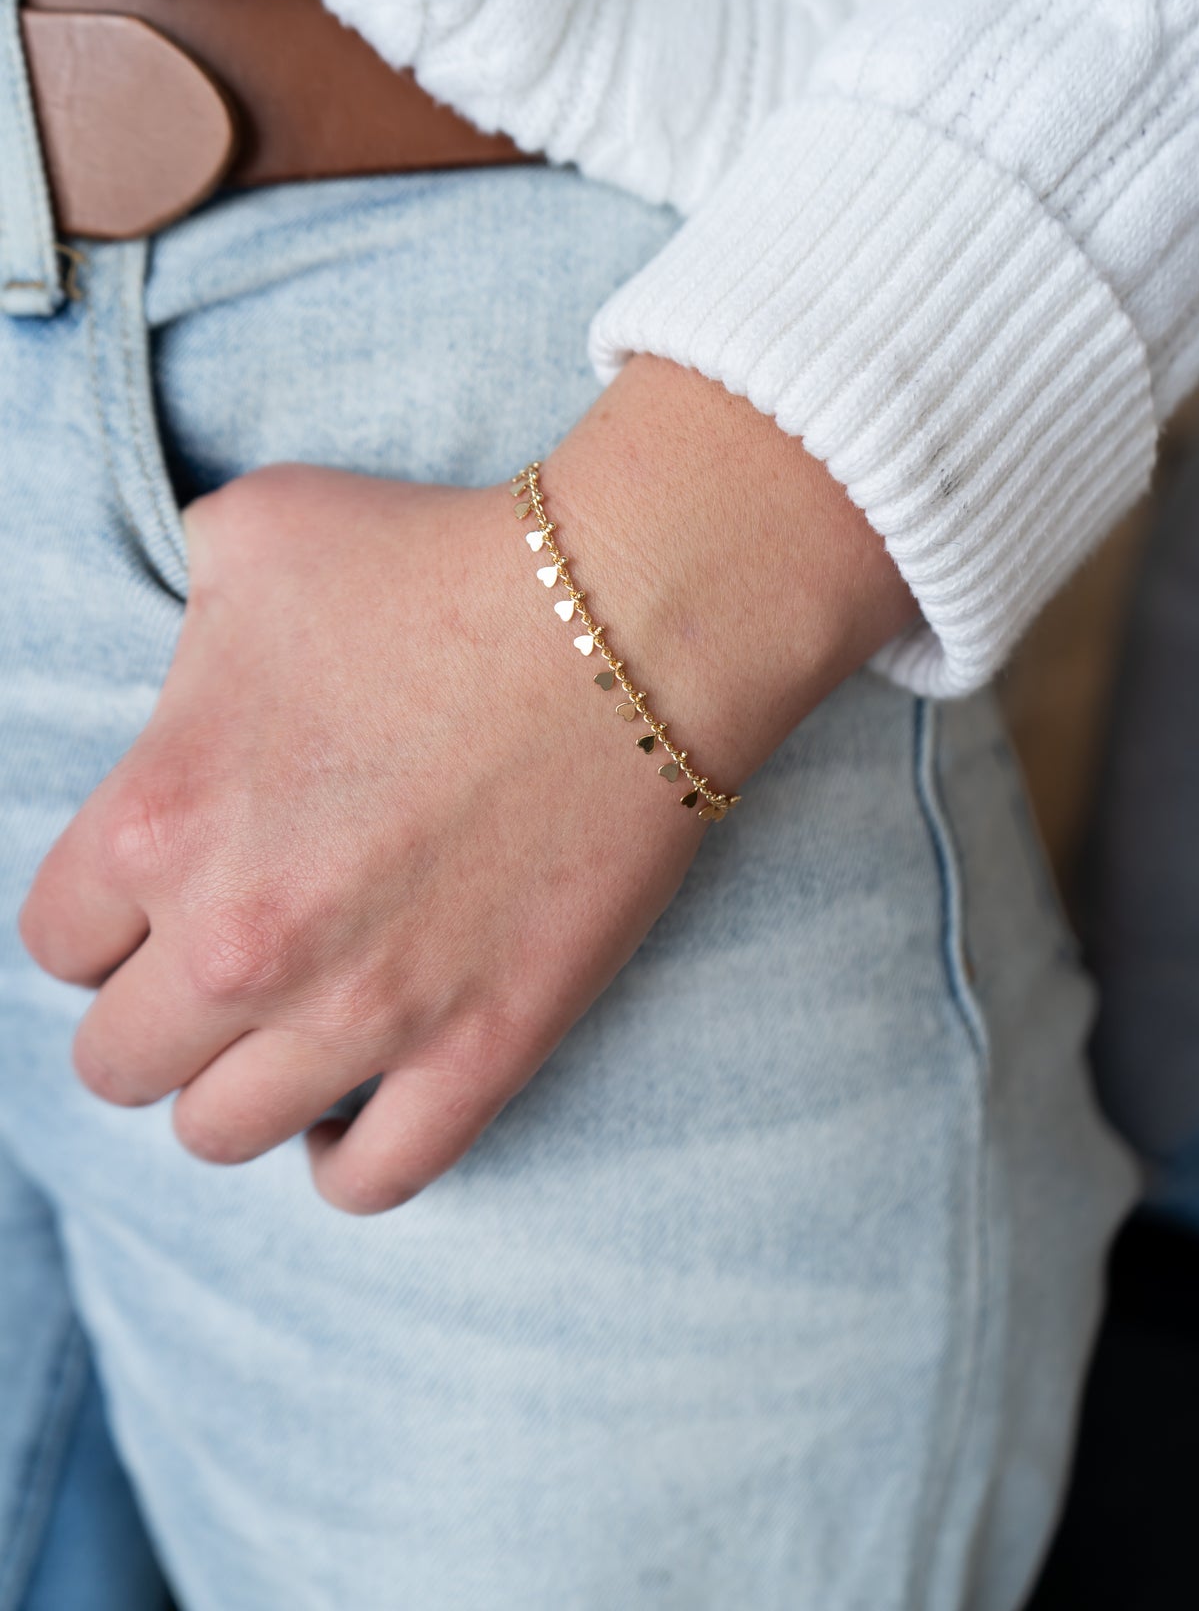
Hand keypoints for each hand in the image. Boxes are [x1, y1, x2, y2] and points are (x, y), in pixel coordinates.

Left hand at [19, 358, 915, 1211]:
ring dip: (237, 1088)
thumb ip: (169, 616)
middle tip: (223, 963)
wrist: (625, 617)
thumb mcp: (251, 536)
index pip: (57, 945)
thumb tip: (177, 669)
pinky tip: (356, 1102)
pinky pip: (370, 1179)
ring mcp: (362, 1015)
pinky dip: (345, 1158)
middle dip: (155, 1016)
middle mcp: (238, 942)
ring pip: (222, 1136)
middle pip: (119, 1063)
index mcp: (158, 822)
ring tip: (286, 1031)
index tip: (159, 900)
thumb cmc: (432, 559)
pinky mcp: (478, 1053)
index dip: (106, 923)